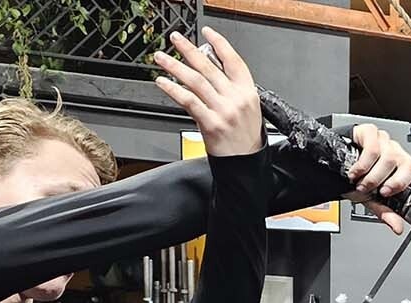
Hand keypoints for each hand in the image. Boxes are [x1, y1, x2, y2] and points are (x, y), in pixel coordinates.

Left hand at [153, 28, 261, 156]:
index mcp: (248, 91)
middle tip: (175, 39)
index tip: (205, 32)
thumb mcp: (248, 107)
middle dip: (189, 50)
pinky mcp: (210, 124)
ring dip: (175, 66)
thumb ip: (231, 87)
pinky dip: (174, 89)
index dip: (219, 43)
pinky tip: (163, 82)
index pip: (233, 60)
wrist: (245, 163)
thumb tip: (209, 68)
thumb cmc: (245, 136)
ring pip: (196, 81)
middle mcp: (235, 99)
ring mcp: (223, 111)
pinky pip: (188, 101)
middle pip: (209, 67)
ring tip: (162, 58)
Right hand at [343, 124, 410, 234]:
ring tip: (361, 184)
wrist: (330, 167)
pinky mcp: (371, 133)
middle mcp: (396, 155)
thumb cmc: (354, 180)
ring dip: (373, 177)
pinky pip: (373, 148)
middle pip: (409, 165)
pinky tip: (355, 172)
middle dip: (396, 183)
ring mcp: (385, 142)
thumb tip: (398, 228)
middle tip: (382, 192)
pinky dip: (363, 165)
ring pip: (389, 158)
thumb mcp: (370, 201)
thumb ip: (386, 213)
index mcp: (401, 172)